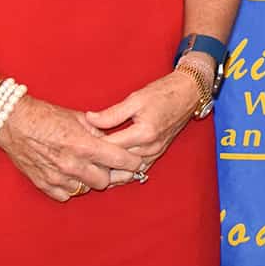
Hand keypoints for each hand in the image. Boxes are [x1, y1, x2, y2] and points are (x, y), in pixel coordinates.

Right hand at [0, 95, 143, 201]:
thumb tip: (115, 141)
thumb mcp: (79, 117)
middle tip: (115, 166)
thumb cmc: (48, 116)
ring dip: (92, 180)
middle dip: (112, 173)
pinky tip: (75, 174)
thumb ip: (99, 131)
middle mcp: (71, 164)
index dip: (131, 162)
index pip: (118, 160)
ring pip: (86, 189)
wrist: (15, 123)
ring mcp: (56, 177)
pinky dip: (73, 186)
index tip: (137, 161)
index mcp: (83, 144)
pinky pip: (66, 194)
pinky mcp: (43, 184)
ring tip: (94, 168)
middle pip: (105, 181)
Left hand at [85, 67, 201, 185]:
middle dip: (97, 163)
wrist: (189, 93)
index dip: (91, 147)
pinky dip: (122, 173)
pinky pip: (136, 171)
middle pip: (117, 164)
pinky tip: (109, 171)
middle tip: (78, 162)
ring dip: (109, 173)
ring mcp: (155, 153)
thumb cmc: (163, 92)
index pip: (110, 146)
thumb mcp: (136, 98)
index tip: (76, 145)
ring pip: (126, 173)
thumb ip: (112, 113)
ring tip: (89, 171)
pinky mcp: (157, 155)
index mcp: (144, 132)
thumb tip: (89, 119)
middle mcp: (150, 147)